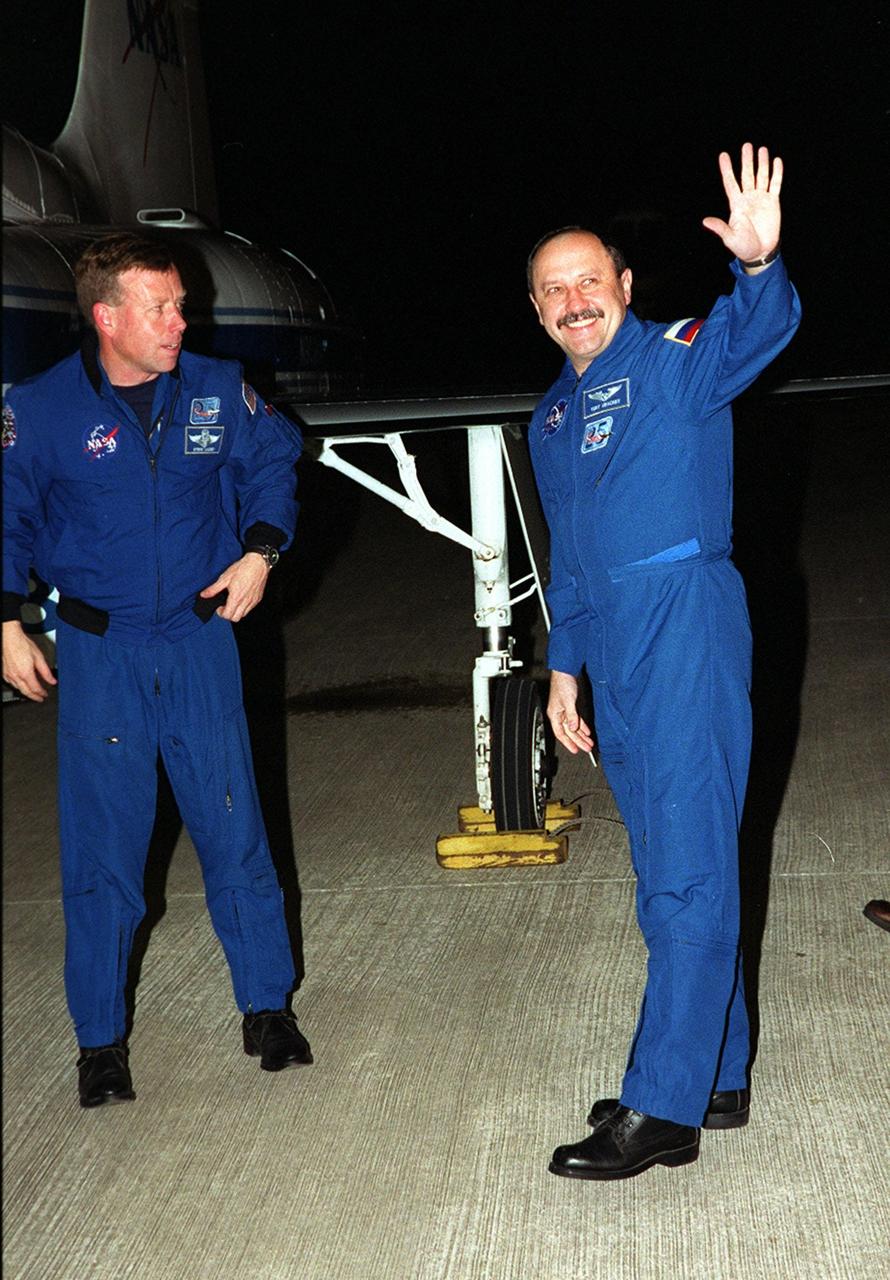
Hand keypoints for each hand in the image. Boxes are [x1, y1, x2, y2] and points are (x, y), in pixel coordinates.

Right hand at [2, 620, 56, 701]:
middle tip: (39, 698)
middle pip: (26, 692)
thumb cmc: (21, 644)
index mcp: (26, 673)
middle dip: (34, 697)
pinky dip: (17, 686)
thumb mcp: (39, 657)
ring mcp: (8, 674)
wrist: (8, 637)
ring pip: (18, 688)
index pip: (35, 689)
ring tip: (32, 693)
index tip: (45, 695)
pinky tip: (21, 684)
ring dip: (26, 692)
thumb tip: (52, 680)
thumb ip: (46, 671)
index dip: (41, 693)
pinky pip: (11, 683)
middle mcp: (16, 676)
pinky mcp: (3, 672)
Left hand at [200, 553, 269, 621]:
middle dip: (228, 614)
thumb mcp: (225, 578)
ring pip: (243, 615)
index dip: (221, 613)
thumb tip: (204, 594)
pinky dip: (244, 607)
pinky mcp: (258, 599)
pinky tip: (241, 598)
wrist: (258, 563)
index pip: (228, 615)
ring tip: (233, 602)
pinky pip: (250, 608)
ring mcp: (253, 601)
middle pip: (236, 618)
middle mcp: (245, 601)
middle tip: (225, 606)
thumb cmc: (242, 568)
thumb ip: (213, 589)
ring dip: (237, 611)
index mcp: (236, 597)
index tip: (219, 606)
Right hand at [547, 669, 593, 754]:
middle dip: (578, 741)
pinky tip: (587, 732)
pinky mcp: (571, 707)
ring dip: (582, 735)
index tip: (575, 750)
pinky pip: (576, 720)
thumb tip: (574, 728)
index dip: (568, 742)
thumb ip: (571, 715)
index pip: (561, 733)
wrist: (565, 671)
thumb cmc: (562, 683)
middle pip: (569, 732)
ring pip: (574, 727)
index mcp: (554, 714)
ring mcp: (565, 711)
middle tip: (587, 748)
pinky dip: (582, 726)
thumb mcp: (568, 701)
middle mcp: (559, 714)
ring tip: (589, 743)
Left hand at [702, 143, 782, 265]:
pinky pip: (775, 184)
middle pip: (747, 175)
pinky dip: (777, 173)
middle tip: (746, 146)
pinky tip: (776, 161)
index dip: (727, 169)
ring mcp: (761, 199)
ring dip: (761, 163)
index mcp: (736, 205)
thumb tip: (705, 221)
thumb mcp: (730, 238)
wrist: (760, 252)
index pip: (730, 183)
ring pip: (761, 176)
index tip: (723, 155)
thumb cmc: (743, 247)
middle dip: (746, 160)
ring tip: (762, 149)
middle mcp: (748, 198)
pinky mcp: (773, 203)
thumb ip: (720, 227)